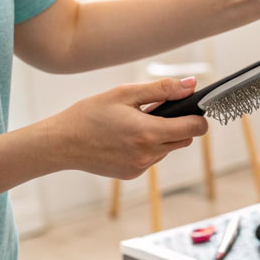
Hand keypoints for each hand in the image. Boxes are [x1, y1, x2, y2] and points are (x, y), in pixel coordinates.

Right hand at [47, 77, 208, 179]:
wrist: (61, 143)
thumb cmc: (90, 114)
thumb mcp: (125, 94)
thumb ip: (162, 89)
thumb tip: (191, 85)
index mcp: (149, 133)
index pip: (195, 129)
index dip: (198, 117)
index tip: (192, 108)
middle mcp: (148, 154)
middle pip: (185, 140)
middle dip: (179, 125)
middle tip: (156, 112)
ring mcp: (140, 167)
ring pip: (168, 149)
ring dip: (162, 136)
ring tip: (137, 124)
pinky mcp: (132, 174)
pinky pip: (152, 159)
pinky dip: (148, 148)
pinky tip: (127, 138)